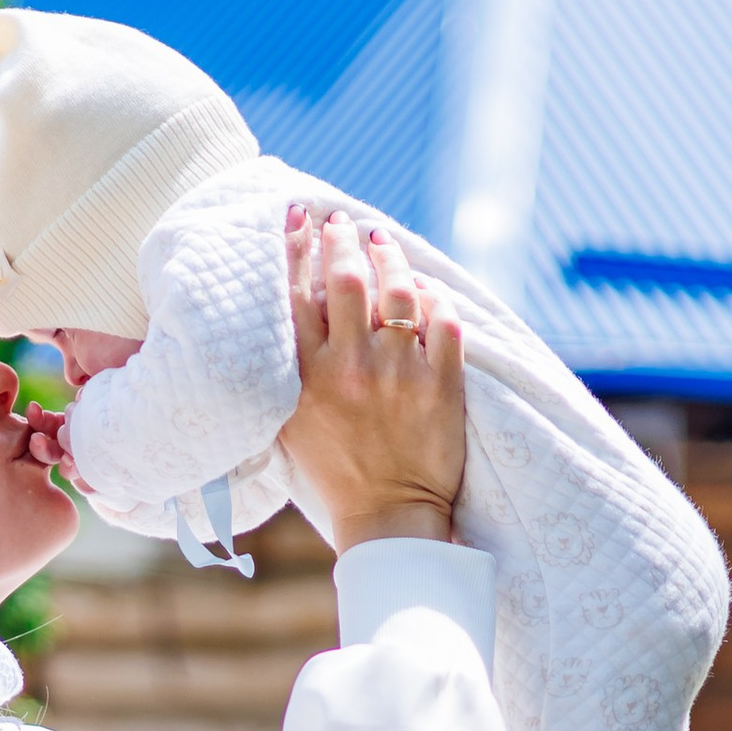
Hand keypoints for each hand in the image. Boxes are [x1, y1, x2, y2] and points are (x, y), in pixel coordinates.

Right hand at [281, 205, 464, 552]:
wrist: (387, 516)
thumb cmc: (334, 470)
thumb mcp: (289, 421)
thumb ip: (287, 368)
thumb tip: (291, 306)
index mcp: (305, 378)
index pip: (298, 293)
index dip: (298, 245)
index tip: (301, 215)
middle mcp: (349, 369)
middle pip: (348, 280)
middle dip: (343, 240)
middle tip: (343, 224)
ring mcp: (398, 376)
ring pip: (399, 291)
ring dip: (390, 257)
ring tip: (382, 243)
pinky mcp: (441, 386)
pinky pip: (444, 321)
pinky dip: (436, 297)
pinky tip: (426, 288)